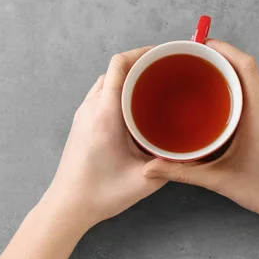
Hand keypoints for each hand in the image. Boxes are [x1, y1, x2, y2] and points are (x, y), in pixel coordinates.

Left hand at [42, 46, 166, 233]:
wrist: (67, 205)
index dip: (141, 52)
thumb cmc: (101, 193)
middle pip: (114, 69)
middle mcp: (91, 108)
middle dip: (139, 63)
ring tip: (152, 85)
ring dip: (127, 77)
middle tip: (164, 70)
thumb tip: (191, 151)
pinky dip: (118, 90)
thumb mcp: (143, 181)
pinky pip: (100, 94)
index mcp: (105, 115)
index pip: (119, 66)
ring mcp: (83, 114)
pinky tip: (135, 106)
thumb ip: (169, 164)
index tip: (163, 54)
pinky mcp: (81, 123)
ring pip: (106, 81)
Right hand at [144, 39, 258, 223]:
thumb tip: (149, 169)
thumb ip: (181, 173)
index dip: (225, 48)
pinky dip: (241, 89)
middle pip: (248, 69)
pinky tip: (223, 100)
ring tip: (205, 76)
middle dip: (222, 59)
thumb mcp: (219, 180)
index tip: (202, 44)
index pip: (246, 66)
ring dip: (231, 74)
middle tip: (195, 60)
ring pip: (254, 81)